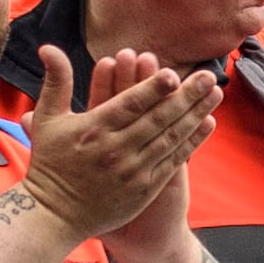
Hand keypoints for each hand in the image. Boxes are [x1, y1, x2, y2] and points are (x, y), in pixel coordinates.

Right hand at [19, 44, 218, 239]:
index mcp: (93, 129)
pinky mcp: (144, 188)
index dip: (152, 89)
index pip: (129, 105)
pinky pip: (173, 160)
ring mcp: (133, 170)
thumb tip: (48, 47)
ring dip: (196, 114)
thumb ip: (56, 82)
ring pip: (170, 137)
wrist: (55, 215)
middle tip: (209, 75)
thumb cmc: (50, 163)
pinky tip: (208, 123)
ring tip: (216, 93)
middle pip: (157, 118)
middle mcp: (116, 149)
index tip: (172, 73)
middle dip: (186, 95)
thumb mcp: (47, 119)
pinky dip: (192, 141)